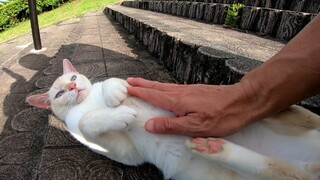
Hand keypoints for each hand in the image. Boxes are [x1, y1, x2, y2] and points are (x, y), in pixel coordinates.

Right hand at [127, 78, 254, 136]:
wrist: (243, 101)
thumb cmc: (222, 116)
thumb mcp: (195, 127)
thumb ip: (171, 125)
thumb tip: (149, 125)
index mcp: (178, 101)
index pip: (153, 96)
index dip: (139, 92)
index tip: (126, 89)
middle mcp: (181, 92)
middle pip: (157, 87)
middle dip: (141, 85)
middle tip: (128, 81)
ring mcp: (189, 90)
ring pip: (165, 86)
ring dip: (151, 85)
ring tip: (141, 84)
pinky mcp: (196, 91)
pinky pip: (174, 88)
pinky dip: (163, 87)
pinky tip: (165, 90)